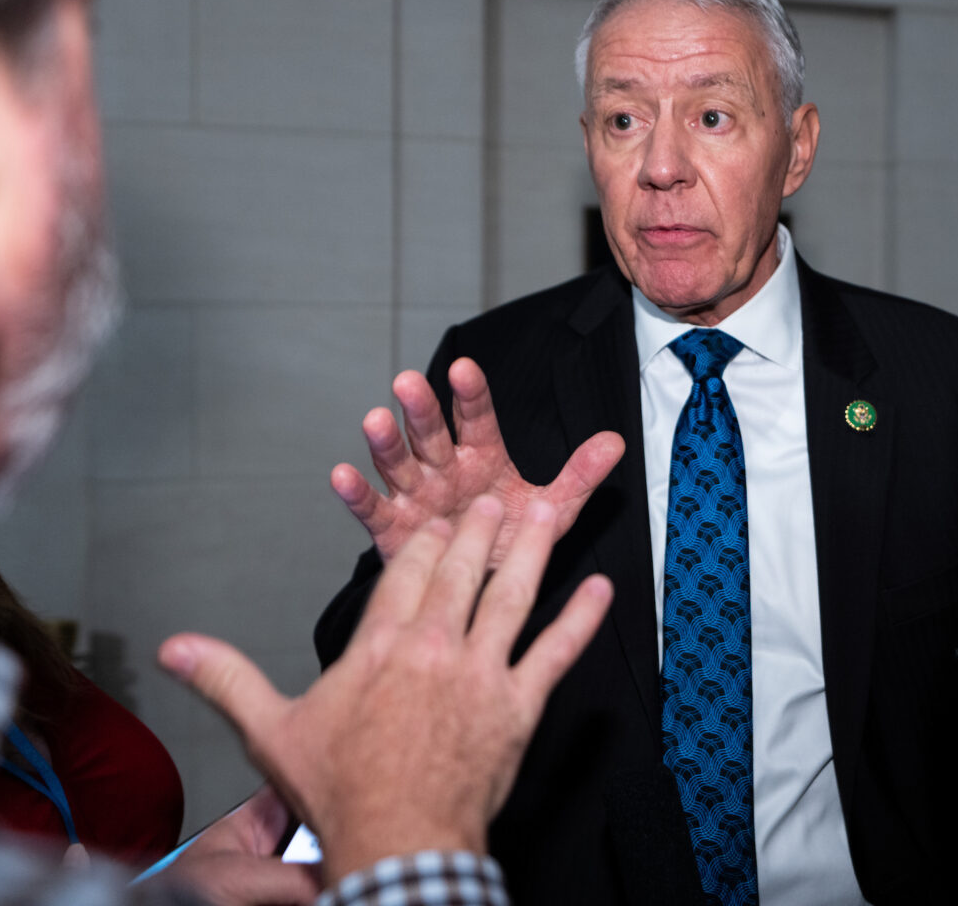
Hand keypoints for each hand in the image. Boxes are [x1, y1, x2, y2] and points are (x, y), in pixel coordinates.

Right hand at [158, 496, 612, 884]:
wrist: (397, 841)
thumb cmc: (341, 792)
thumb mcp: (272, 730)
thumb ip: (226, 678)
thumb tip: (175, 649)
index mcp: (380, 645)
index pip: (406, 573)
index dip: (423, 543)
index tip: (434, 523)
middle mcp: (435, 647)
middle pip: (461, 571)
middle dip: (477, 531)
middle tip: (491, 500)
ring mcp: (482, 673)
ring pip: (510, 596)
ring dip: (530, 551)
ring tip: (544, 515)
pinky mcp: (519, 705)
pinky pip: (557, 652)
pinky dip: (582, 619)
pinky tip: (601, 591)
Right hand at [331, 358, 624, 563]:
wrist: (484, 588)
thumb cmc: (512, 537)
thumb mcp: (552, 509)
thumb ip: (580, 476)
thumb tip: (615, 443)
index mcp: (482, 455)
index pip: (476, 417)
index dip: (470, 394)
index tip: (464, 369)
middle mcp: (445, 468)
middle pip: (430, 434)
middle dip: (420, 409)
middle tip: (408, 382)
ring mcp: (416, 496)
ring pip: (398, 463)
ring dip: (385, 443)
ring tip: (374, 420)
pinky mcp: (393, 529)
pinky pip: (373, 508)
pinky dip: (357, 494)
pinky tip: (342, 475)